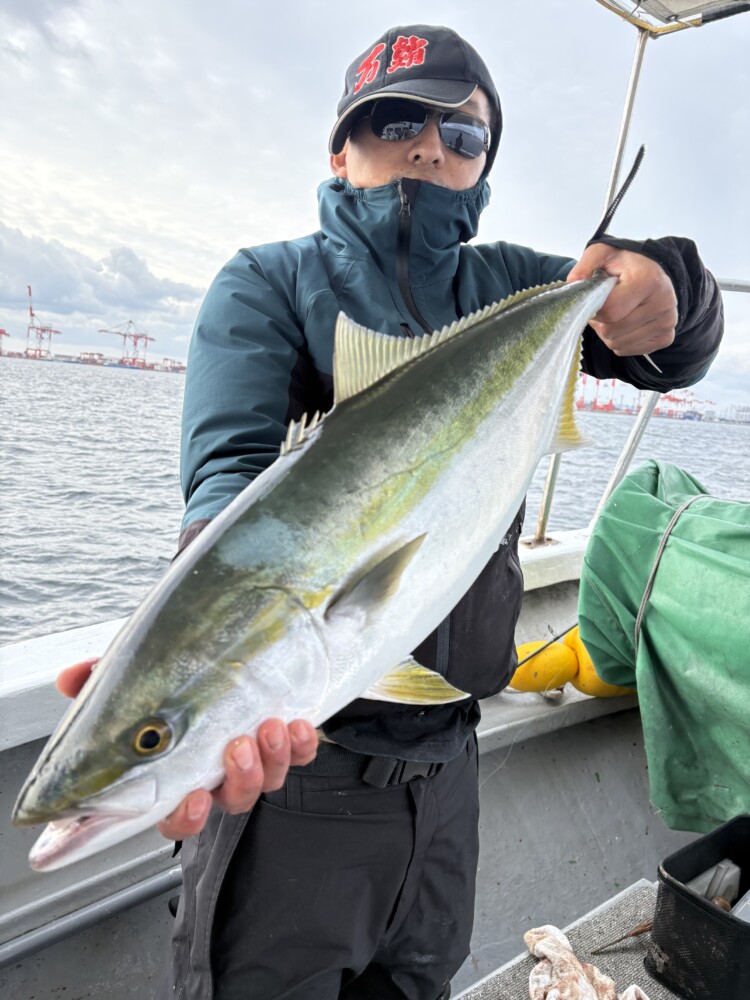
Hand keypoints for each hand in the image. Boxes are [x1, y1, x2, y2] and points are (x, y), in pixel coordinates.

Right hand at [56, 659, 318, 839]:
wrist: (238, 645)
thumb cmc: (181, 672)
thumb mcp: (141, 672)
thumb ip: (103, 680)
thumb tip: (69, 679)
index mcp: (179, 771)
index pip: (177, 815)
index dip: (186, 815)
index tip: (193, 796)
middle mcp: (220, 773)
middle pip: (231, 802)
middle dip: (238, 780)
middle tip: (236, 746)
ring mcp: (257, 759)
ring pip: (267, 782)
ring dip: (270, 758)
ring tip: (268, 726)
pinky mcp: (289, 741)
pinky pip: (301, 756)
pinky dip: (301, 745)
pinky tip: (297, 723)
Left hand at [567, 244, 677, 356]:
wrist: (654, 271)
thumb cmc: (626, 265)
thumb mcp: (603, 253)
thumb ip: (585, 265)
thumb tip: (572, 284)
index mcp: (648, 281)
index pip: (610, 311)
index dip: (594, 309)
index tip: (595, 299)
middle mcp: (663, 303)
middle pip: (612, 331)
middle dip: (600, 322)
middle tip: (604, 307)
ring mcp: (667, 323)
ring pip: (617, 343)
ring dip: (607, 332)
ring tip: (614, 314)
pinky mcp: (666, 338)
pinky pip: (627, 350)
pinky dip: (619, 340)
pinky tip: (625, 323)